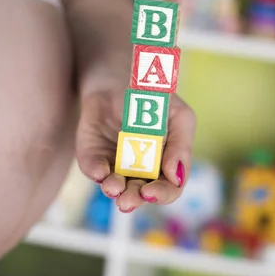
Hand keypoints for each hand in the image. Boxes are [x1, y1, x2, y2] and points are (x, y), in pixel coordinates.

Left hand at [75, 88, 195, 211]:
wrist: (124, 76)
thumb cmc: (157, 98)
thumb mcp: (180, 117)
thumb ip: (181, 146)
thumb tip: (176, 176)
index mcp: (167, 165)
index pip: (169, 189)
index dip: (162, 195)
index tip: (152, 191)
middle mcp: (141, 170)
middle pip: (140, 195)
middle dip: (135, 199)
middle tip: (128, 199)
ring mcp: (115, 164)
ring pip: (115, 188)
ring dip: (114, 190)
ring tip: (113, 186)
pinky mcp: (92, 155)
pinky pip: (93, 169)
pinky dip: (96, 171)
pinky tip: (100, 170)